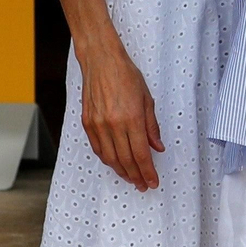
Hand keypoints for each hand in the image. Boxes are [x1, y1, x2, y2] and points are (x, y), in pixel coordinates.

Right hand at [79, 39, 163, 190]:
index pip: (141, 154)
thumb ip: (151, 126)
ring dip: (122, 171)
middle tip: (143, 185)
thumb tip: (158, 147)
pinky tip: (115, 164)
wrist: (101, 62)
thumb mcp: (146, 98)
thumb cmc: (126, 76)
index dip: (148, 171)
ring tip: (131, 178)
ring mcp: (98, 125)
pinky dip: (108, 160)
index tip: (153, 181)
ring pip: (110, 158)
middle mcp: (113, 125)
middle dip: (136, 176)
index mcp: (131, 118)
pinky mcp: (87, 124)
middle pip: (126, 160)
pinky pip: (98, 149)